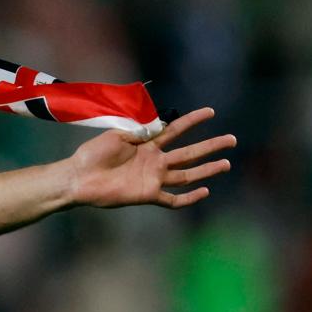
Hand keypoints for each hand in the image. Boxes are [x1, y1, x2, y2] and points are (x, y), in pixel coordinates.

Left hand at [67, 107, 235, 208]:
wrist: (79, 177)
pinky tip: (205, 192)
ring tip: (226, 163)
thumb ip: (140, 130)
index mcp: (146, 144)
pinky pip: (172, 199)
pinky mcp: (147, 195)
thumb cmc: (93, 154)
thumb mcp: (117, 134)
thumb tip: (161, 122)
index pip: (175, 130)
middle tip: (232, 139)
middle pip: (188, 153)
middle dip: (210, 146)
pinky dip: (188, 198)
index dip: (192, 121)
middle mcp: (154, 161)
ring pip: (186, 175)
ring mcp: (152, 178)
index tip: (210, 112)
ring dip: (206, 170)